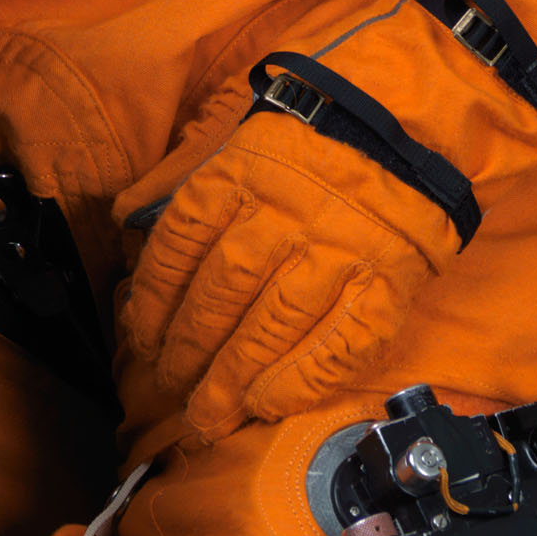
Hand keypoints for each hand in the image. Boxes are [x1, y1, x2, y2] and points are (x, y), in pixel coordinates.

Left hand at [118, 51, 456, 438]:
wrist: (410, 118)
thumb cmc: (313, 131)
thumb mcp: (238, 131)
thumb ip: (182, 174)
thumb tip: (125, 217)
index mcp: (243, 170)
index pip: (182, 244)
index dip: (155, 298)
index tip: (141, 337)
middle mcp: (287, 211)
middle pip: (223, 292)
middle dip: (189, 350)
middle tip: (169, 389)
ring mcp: (339, 248)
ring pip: (273, 325)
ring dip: (233, 379)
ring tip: (208, 416)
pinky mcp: (386, 280)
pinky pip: (339, 343)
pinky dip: (300, 380)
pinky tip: (267, 404)